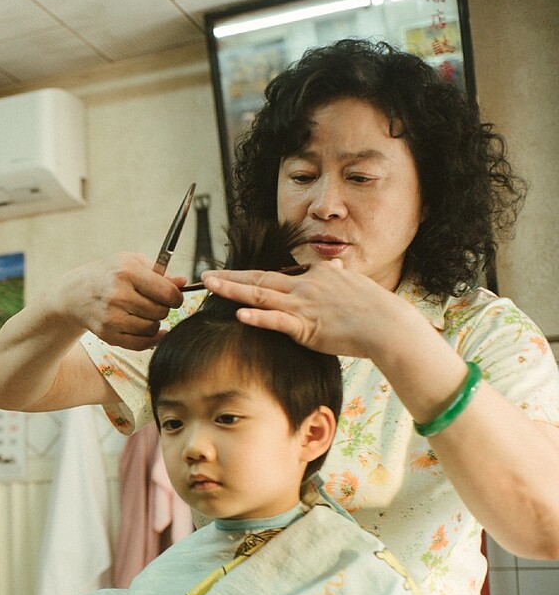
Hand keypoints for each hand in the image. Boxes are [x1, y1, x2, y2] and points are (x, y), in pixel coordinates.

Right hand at [48, 252, 185, 350]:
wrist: (75, 294)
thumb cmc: (108, 274)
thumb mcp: (131, 262)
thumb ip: (159, 272)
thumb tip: (183, 283)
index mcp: (126, 272)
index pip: (167, 292)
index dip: (176, 297)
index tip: (174, 297)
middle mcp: (118, 295)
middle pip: (161, 311)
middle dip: (163, 309)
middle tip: (155, 304)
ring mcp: (111, 317)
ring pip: (152, 328)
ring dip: (154, 323)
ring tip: (145, 314)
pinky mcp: (107, 334)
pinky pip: (140, 343)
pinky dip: (150, 339)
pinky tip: (151, 331)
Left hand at [201, 260, 419, 359]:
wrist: (388, 326)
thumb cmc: (375, 309)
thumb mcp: (355, 284)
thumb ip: (340, 276)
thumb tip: (338, 266)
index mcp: (317, 274)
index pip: (278, 274)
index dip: (251, 276)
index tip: (231, 277)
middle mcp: (306, 285)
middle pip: (260, 278)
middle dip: (231, 276)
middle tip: (206, 275)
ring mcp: (305, 305)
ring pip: (261, 294)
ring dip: (233, 289)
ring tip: (211, 285)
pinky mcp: (307, 327)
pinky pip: (277, 321)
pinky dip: (258, 317)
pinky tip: (239, 315)